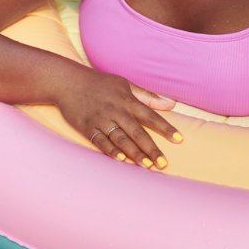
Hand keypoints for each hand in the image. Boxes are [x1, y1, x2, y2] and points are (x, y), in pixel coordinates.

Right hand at [56, 68, 181, 169]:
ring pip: (121, 139)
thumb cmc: (100, 83)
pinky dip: (110, 150)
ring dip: (134, 153)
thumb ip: (147, 96)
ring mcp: (102, 119)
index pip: (151, 115)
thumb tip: (171, 103)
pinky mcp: (88, 127)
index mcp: (127, 100)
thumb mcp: (125, 84)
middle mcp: (117, 111)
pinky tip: (121, 160)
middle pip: (138, 132)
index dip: (166, 128)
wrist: (68, 81)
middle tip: (163, 164)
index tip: (179, 139)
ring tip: (147, 166)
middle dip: (151, 148)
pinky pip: (100, 141)